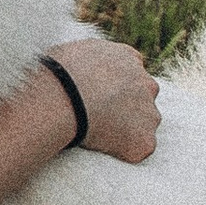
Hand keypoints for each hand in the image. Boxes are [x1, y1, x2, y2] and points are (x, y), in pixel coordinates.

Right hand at [46, 38, 158, 162]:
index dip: (115, 87)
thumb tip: (74, 69)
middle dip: (126, 108)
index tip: (100, 97)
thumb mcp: (72, 52)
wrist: (63, 99)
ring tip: (96, 135)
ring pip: (143, 125)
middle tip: (99, 118)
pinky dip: (123, 152)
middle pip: (142, 99)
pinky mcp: (144, 141)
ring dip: (126, 131)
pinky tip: (101, 148)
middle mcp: (146, 83)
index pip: (131, 73)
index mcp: (128, 58)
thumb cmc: (56, 75)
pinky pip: (137, 149)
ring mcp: (149, 113)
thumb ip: (87, 60)